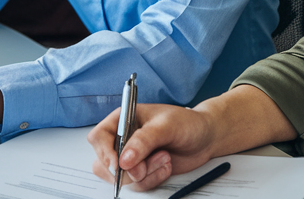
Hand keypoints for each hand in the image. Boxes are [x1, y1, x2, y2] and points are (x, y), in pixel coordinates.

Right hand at [87, 104, 217, 191]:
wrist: (204, 138)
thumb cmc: (187, 124)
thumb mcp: (166, 126)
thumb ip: (144, 141)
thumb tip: (124, 160)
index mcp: (123, 119)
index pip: (99, 137)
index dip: (104, 152)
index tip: (120, 164)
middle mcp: (123, 138)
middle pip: (105, 163)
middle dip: (129, 169)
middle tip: (148, 163)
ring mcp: (131, 157)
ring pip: (120, 178)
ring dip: (145, 174)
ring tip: (164, 158)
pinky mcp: (141, 171)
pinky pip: (136, 185)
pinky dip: (152, 179)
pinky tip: (165, 166)